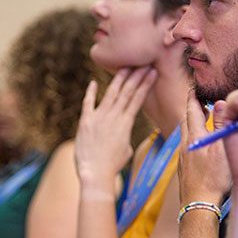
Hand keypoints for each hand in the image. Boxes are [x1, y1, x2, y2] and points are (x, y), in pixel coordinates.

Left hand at [74, 68, 156, 192]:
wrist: (96, 174)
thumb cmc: (113, 165)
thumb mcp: (126, 149)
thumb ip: (124, 134)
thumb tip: (122, 130)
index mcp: (126, 124)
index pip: (138, 99)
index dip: (145, 84)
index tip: (152, 72)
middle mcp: (113, 117)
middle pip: (127, 92)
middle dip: (136, 76)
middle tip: (143, 63)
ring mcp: (98, 118)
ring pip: (111, 94)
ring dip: (119, 79)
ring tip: (126, 67)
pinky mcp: (85, 122)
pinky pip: (88, 103)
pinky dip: (90, 92)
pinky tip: (93, 82)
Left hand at [179, 90, 231, 205]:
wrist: (198, 207)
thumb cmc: (214, 179)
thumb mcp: (223, 148)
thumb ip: (223, 125)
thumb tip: (220, 103)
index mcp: (195, 137)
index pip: (192, 110)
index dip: (194, 97)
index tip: (195, 87)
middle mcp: (185, 146)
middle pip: (187, 122)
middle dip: (194, 110)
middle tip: (201, 101)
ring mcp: (184, 159)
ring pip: (187, 136)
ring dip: (195, 126)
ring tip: (204, 122)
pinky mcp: (185, 171)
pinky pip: (189, 148)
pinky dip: (195, 141)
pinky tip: (203, 147)